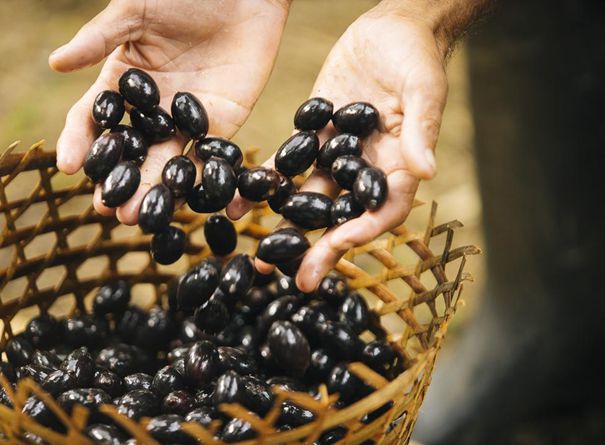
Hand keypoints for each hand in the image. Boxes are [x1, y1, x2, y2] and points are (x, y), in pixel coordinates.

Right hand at [50, 0, 288, 223]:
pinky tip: (188, 203)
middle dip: (117, 179)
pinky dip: (200, 181)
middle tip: (105, 208)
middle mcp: (152, 108)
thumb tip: (56, 63)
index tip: (68, 166)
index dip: (80, 140)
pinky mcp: (222, 125)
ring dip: (152, 190)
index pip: (94, 117)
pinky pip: (208, 158)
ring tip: (136, 216)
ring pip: (166, 161)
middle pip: (130, 149)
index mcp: (123, 81)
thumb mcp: (136, 10)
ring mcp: (186, 120)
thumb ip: (100, 38)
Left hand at [227, 9, 448, 291]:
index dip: (361, 232)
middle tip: (295, 280)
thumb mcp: (423, 89)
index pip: (383, 211)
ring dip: (287, 228)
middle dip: (320, 249)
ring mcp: (337, 155)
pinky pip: (289, 166)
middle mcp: (366, 168)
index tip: (334, 248)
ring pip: (311, 200)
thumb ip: (420, 131)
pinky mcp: (313, 136)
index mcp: (398, 164)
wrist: (390, 26)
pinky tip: (240, 203)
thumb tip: (427, 172)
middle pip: (343, 218)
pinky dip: (266, 185)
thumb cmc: (416, 55)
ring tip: (260, 257)